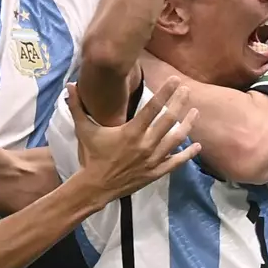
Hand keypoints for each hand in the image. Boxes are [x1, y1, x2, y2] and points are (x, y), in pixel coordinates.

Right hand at [69, 77, 199, 201]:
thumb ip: (78, 107)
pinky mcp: (156, 172)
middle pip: (169, 120)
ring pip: (176, 139)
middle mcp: (146, 144)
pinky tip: (197, 146)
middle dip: (180, 103)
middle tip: (187, 90)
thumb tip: (70, 85)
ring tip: (196, 112)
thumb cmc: (92, 156)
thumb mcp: (84, 130)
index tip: (176, 80)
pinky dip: (188, 154)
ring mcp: (153, 159)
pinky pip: (176, 162)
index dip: (166, 92)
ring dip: (188, 125)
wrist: (96, 186)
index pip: (153, 107)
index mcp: (131, 131)